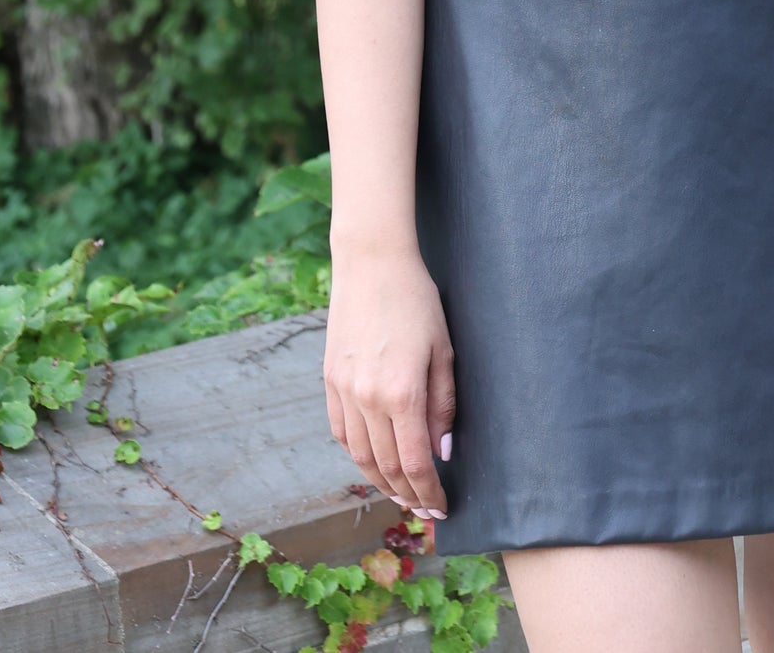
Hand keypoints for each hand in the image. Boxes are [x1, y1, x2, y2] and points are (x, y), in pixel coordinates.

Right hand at [324, 246, 455, 519]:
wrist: (371, 263)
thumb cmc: (416, 300)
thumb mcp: (443, 349)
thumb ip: (443, 405)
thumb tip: (442, 452)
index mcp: (401, 392)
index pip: (415, 463)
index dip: (429, 492)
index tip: (442, 509)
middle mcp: (368, 398)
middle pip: (386, 467)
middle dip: (408, 495)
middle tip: (424, 510)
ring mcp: (344, 390)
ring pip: (360, 456)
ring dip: (380, 482)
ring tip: (400, 494)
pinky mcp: (330, 380)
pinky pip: (341, 432)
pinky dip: (356, 455)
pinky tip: (371, 461)